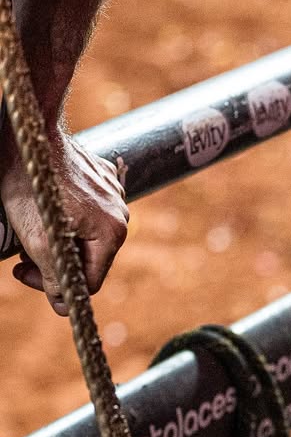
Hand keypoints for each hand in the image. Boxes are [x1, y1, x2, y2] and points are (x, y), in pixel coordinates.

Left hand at [1, 130, 128, 315]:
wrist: (31, 132)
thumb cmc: (33, 184)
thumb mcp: (37, 239)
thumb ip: (55, 276)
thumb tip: (63, 304)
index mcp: (112, 234)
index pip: (90, 281)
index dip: (56, 286)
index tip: (25, 272)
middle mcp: (122, 217)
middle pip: (90, 259)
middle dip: (56, 260)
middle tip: (23, 256)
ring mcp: (115, 196)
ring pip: (89, 235)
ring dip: (60, 238)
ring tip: (33, 226)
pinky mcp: (104, 179)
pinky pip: (90, 210)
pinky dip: (69, 216)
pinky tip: (49, 205)